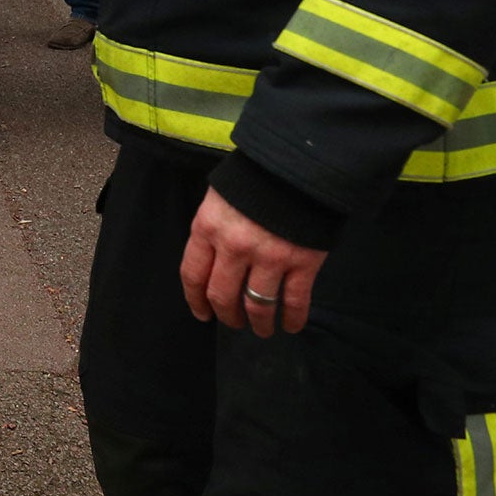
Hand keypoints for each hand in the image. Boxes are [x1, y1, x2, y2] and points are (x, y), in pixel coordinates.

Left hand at [180, 187, 328, 337]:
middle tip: (232, 322)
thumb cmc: (254, 177)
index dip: (195, 299)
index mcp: (207, 228)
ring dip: (258, 323)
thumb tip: (213, 257)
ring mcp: (269, 257)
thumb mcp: (220, 197)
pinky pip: (294, 301)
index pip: (193, 274)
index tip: (201, 314)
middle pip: (222, 295)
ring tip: (262, 330)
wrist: (298, 165)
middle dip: (226, 315)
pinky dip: (292, 318)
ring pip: (257, 304)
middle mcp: (234, 247)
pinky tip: (290, 326)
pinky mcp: (302, 263)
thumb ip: (214, 228)